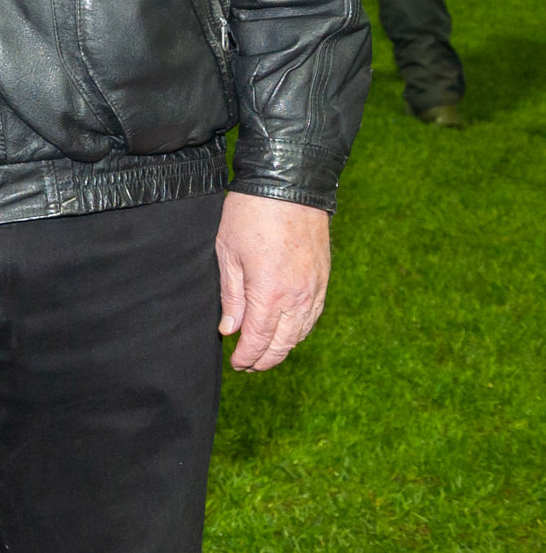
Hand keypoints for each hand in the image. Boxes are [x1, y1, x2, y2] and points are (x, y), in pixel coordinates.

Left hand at [216, 192, 331, 370]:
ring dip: (283, 348)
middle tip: (248, 366)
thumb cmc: (250, 214)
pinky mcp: (323, 278)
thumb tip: (230, 329)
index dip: (247, 356)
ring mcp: (315, 288)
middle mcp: (298, 297)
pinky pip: (313, 315)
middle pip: (283, 343)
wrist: (289, 186)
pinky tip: (288, 332)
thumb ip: (231, 296)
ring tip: (265, 354)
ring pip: (301, 332)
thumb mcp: (228, 253)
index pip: (259, 339)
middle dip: (265, 359)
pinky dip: (300, 330)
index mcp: (270, 293)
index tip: (236, 364)